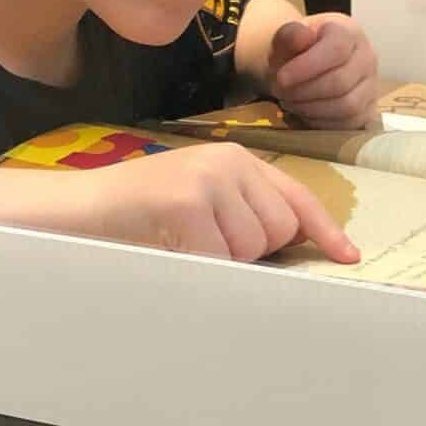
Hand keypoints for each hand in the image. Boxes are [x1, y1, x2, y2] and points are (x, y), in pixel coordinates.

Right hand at [71, 144, 358, 264]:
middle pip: (279, 228)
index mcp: (234, 158)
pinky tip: (173, 248)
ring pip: (253, 247)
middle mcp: (227, 162)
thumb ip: (243, 210)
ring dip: (224, 260)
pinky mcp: (187, 203)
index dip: (323, 230)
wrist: (78, 209)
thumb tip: (294, 244)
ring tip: (183, 241)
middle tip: (204, 241)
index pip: (295, 196)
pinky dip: (202, 267)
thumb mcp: (199, 197)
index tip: (347, 256)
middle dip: (252, 250)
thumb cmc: (138, 214)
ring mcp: (208, 180)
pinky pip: (221, 259)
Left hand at [266, 15, 379, 128]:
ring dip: (311, 109)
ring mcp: (371, 86)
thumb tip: (302, 36)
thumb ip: (290, 34)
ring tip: (290, 102)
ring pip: (347, 106)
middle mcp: (367, 58)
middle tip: (280, 92)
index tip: (281, 78)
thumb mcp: (286, 37)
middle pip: (340, 82)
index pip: (337, 49)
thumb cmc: (296, 50)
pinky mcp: (367, 110)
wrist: (304, 65)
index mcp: (349, 32)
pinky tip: (304, 112)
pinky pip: (348, 124)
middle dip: (304, 92)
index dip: (307, 67)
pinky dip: (321, 122)